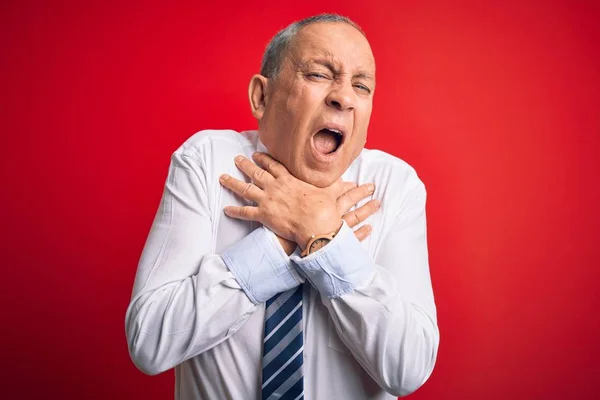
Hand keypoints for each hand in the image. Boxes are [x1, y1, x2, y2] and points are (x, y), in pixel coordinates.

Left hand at [219, 153, 379, 249]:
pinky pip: (246, 212)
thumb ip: (335, 184)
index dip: (265, 159)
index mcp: (290, 179)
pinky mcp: (264, 215)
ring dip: (233, 182)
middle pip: (257, 172)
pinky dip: (235, 211)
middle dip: (245, 165)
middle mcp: (276, 186)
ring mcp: (268, 200)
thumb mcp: (331, 191)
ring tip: (222, 177)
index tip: (257, 153)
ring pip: (246, 189)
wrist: (316, 224)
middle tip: (237, 159)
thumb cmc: (324, 208)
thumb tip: (351, 179)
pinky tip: (225, 209)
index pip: (275, 165)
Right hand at [275, 180, 378, 253]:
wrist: (283, 243)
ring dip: (366, 210)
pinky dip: (361, 233)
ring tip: (376, 204)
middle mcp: (328, 213)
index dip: (347, 186)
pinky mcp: (334, 242)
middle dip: (361, 193)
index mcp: (319, 202)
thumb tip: (294, 176)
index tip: (356, 182)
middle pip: (348, 200)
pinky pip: (351, 238)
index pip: (337, 190)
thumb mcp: (290, 201)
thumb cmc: (285, 222)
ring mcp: (333, 227)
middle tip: (372, 187)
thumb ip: (295, 189)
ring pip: (354, 217)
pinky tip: (369, 229)